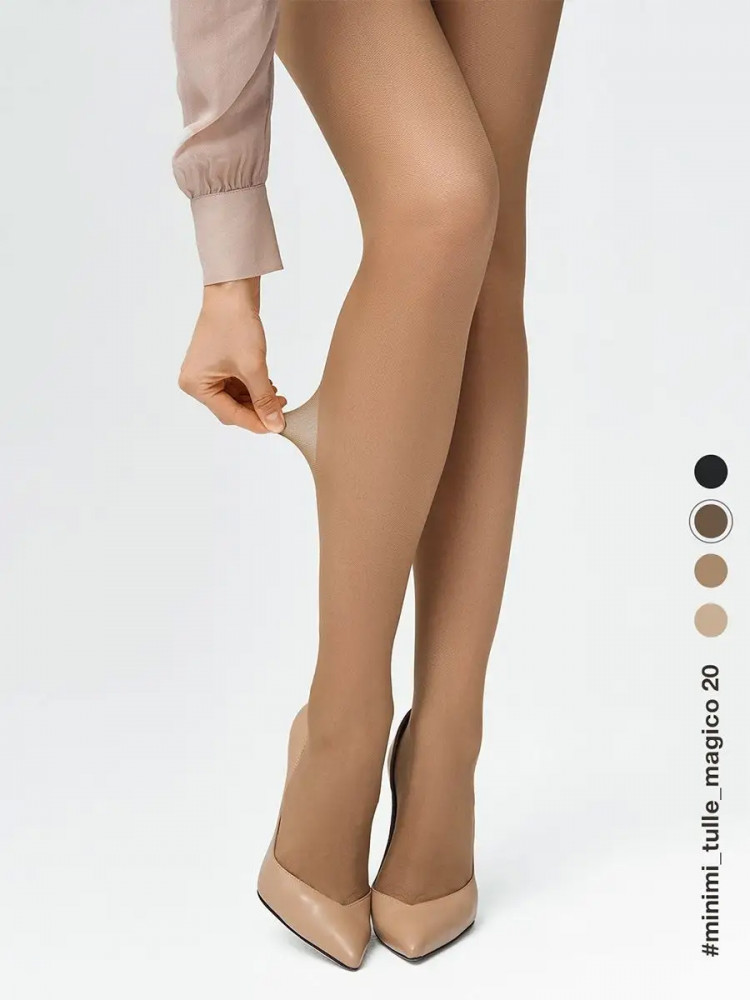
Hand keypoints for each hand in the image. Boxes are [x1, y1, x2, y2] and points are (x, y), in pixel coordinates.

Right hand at [178, 277, 286, 433]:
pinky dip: (252, 387)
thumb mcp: (253, 367)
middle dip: (257, 409)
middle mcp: (195, 380)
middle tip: (281, 410)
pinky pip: (235, 384)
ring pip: (235, 397)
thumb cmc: (234, 324)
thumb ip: (264, 399)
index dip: (255, 422)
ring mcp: (205, 371)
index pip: (229, 415)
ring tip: (277, 395)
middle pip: (231, 408)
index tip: (276, 427)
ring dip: (256, 398)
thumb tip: (274, 424)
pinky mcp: (216, 363)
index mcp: (195, 384)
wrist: (232, 290)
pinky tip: (267, 384)